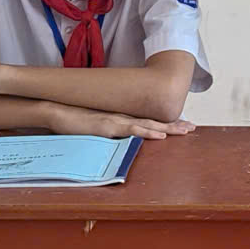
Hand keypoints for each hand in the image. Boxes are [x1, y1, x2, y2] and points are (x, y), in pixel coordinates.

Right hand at [41, 104, 194, 138]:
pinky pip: (131, 130)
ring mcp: (116, 121)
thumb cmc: (74, 120)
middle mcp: (122, 118)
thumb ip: (109, 130)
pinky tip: (159, 136)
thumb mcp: (96, 127)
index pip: (148, 121)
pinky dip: (147, 132)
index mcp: (120, 118)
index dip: (165, 123)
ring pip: (147, 125)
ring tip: (183, 131)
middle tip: (192, 127)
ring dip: (166, 129)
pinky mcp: (108, 127)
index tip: (181, 125)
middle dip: (173, 125)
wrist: (57, 111)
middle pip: (153, 121)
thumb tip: (119, 137)